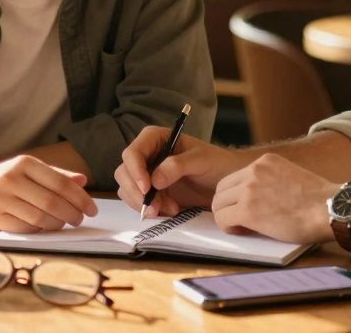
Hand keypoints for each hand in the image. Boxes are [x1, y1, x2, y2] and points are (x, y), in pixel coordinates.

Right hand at [0, 155, 97, 232]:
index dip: (80, 198)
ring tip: (64, 224)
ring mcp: (0, 198)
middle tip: (80, 220)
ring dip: (57, 224)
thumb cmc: (8, 178)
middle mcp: (11, 178)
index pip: (60, 183)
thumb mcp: (31, 169)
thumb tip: (83, 181)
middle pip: (51, 202)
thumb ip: (57, 175)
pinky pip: (24, 227)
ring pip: (39, 217)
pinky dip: (39, 229)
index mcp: (25, 163)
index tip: (92, 209)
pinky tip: (45, 226)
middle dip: (71, 213)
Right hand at [114, 126, 247, 216]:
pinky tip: (171, 210)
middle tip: (155, 208)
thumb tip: (154, 180)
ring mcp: (147, 174)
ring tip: (171, 209)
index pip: (133, 153)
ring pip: (128, 190)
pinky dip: (151, 209)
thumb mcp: (201, 160)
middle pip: (124, 173)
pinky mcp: (152, 192)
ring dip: (144, 204)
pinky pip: (139, 202)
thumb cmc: (217, 164)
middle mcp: (147, 155)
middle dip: (137, 193)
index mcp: (155, 139)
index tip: (147, 188)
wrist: (227, 184)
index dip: (135, 171)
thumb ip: (177, 166)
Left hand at [211, 153, 338, 244]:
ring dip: (227, 217)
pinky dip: (228, 227)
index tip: (246, 207)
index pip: (236, 177)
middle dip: (227, 205)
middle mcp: (254, 170)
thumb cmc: (320, 201)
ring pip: (219, 204)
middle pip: (222, 189)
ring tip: (242, 227)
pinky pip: (223, 219)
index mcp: (266, 161)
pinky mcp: (247, 210)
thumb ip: (272, 181)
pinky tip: (242, 231)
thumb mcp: (292, 177)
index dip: (236, 195)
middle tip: (240, 219)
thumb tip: (260, 199)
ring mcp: (249, 189)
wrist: (330, 209)